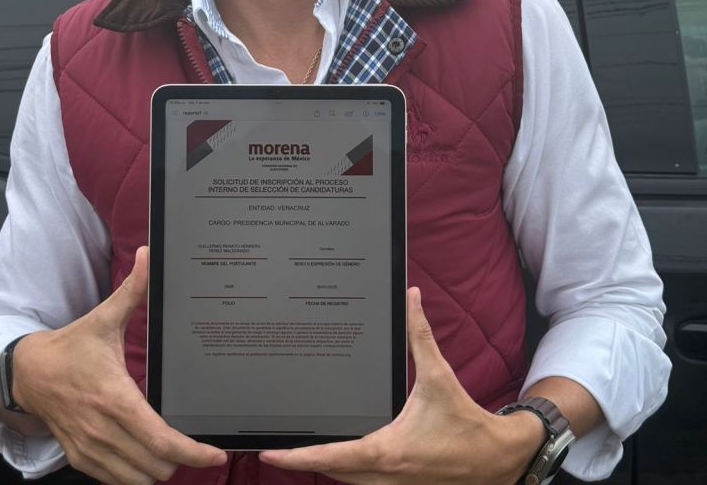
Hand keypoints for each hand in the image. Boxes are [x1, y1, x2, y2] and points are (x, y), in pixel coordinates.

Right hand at [10, 246, 226, 484]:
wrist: (29, 374)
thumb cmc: (72, 347)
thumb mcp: (104, 318)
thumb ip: (132, 291)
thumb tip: (149, 257)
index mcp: (114, 397)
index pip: (160, 439)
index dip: (192, 451)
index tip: (216, 453)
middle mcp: (103, 430)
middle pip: (156, 466)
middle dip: (181, 457)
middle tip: (195, 440)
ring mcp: (91, 449)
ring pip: (139, 479)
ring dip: (158, 467)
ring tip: (170, 446)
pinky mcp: (81, 460)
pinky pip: (118, 481)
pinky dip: (136, 472)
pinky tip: (145, 452)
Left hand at [259, 286, 544, 484]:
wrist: (495, 459)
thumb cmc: (464, 422)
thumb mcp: (439, 376)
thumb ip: (420, 336)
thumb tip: (411, 299)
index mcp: (387, 451)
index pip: (331, 458)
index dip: (297, 458)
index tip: (270, 455)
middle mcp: (384, 476)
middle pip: (331, 475)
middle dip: (303, 462)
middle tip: (277, 448)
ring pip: (346, 483)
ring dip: (325, 468)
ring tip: (299, 451)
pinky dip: (347, 472)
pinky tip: (338, 456)